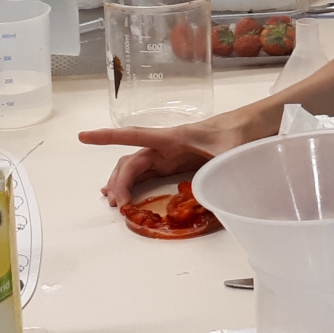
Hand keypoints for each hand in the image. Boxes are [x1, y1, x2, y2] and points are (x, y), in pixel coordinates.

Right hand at [79, 116, 249, 206]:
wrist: (249, 127)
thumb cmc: (237, 134)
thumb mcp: (229, 152)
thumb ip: (220, 168)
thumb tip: (216, 191)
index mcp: (172, 138)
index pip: (134, 136)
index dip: (108, 136)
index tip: (84, 136)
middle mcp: (164, 145)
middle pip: (131, 161)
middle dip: (119, 180)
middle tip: (118, 204)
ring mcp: (167, 154)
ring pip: (135, 167)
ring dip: (122, 183)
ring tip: (115, 203)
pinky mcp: (173, 163)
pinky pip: (146, 173)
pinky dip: (133, 184)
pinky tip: (125, 195)